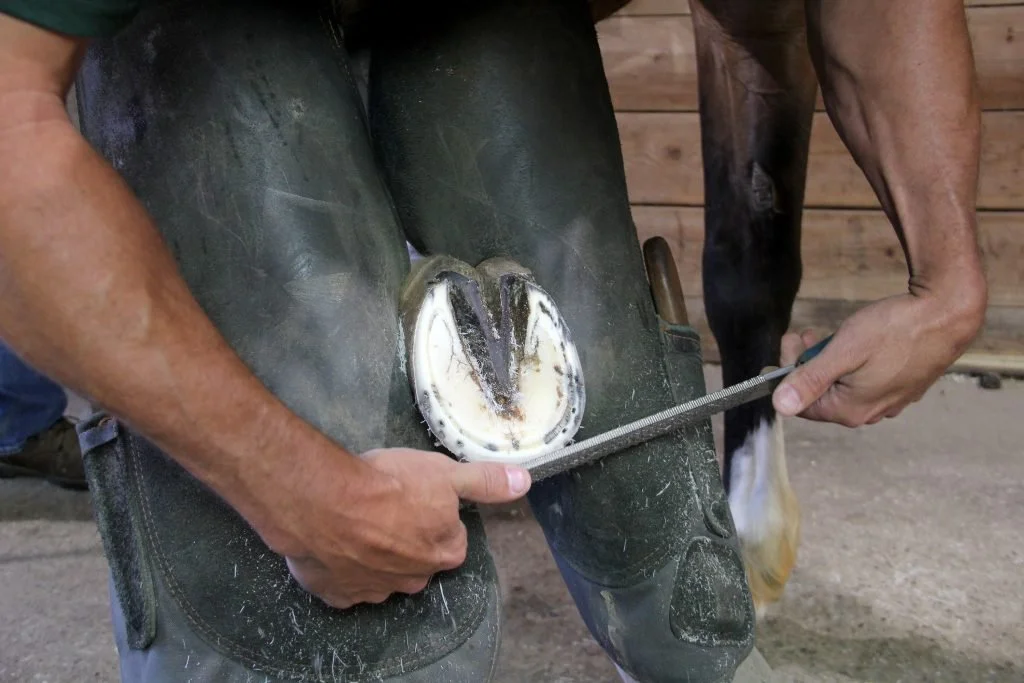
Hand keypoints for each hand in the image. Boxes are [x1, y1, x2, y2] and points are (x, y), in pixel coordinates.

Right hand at [255, 446, 530, 608]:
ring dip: (374, 552)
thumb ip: (485, 481)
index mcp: (445, 553)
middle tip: (386, 506)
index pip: (451, 538)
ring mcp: (374, 591)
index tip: (417, 497)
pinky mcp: (337, 594)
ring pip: (382, 572)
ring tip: (356, 519)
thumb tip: (524, 483)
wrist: (325, 503)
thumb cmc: (390, 484)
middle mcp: (414, 579)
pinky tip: (334, 541)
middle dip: (407, 537)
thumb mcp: (446, 473)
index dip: (436, 515)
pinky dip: (342, 566)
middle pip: (419, 558)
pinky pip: (346, 582)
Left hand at [771, 290, 983, 426]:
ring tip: (830, 334)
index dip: (788, 372)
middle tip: (807, 333)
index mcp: (850, 411)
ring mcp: (890, 401)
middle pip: (822, 394)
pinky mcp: (904, 387)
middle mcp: (870, 413)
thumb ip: (810, 380)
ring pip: (842, 385)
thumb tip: (779, 406)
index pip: (800, 403)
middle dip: (808, 363)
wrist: (947, 314)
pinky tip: (859, 342)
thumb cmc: (895, 330)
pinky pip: (864, 380)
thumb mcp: (843, 351)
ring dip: (829, 360)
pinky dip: (852, 362)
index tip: (790, 341)